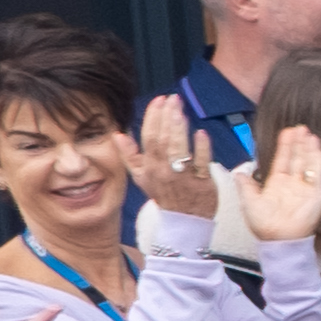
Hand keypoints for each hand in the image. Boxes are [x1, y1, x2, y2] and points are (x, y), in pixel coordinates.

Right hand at [128, 98, 224, 223]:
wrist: (184, 221)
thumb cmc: (164, 194)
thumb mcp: (142, 177)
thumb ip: (130, 155)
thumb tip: (117, 134)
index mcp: (149, 168)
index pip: (148, 138)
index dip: (152, 118)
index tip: (159, 100)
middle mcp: (164, 171)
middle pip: (163, 140)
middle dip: (167, 117)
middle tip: (173, 98)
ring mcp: (183, 177)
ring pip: (178, 150)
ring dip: (180, 128)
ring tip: (181, 110)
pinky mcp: (203, 183)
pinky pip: (201, 164)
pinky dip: (202, 148)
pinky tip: (202, 132)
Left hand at [239, 121, 320, 246]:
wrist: (278, 240)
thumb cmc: (263, 225)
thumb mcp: (249, 202)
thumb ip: (245, 186)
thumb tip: (238, 172)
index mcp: (277, 183)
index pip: (282, 159)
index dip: (285, 145)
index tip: (287, 132)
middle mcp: (292, 183)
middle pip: (297, 157)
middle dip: (299, 142)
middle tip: (301, 127)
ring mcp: (305, 188)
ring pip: (307, 163)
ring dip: (309, 148)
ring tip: (309, 134)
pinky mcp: (315, 194)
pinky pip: (317, 174)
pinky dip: (317, 160)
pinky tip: (317, 148)